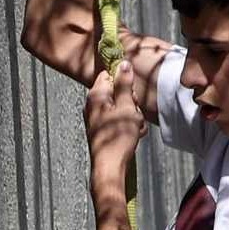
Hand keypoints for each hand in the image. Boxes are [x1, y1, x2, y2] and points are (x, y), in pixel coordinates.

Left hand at [83, 37, 157, 188]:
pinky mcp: (103, 129)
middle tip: (134, 113)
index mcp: (96, 95)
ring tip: (134, 128)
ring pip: (122, 107)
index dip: (124, 81)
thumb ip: (125, 84)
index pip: (110, 74)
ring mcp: (98, 118)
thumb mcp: (126, 107)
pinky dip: (128, 126)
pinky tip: (133, 135)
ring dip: (133, 116)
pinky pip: (119, 120)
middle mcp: (94, 104)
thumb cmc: (117, 137)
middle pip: (118, 91)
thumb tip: (124, 63)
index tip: (131, 93)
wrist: (110, 166)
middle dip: (131, 101)